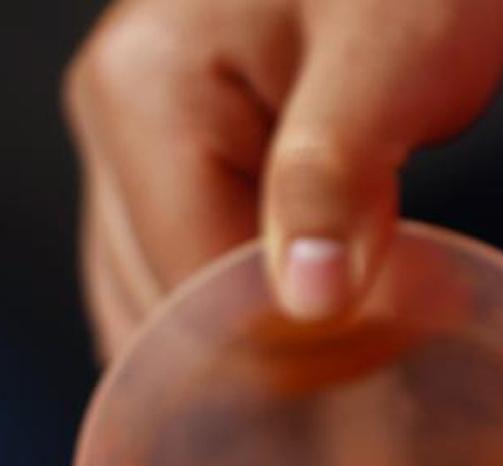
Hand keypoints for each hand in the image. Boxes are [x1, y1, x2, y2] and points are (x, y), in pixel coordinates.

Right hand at [63, 0, 502, 356]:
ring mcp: (128, 149)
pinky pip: (174, 286)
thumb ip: (336, 178)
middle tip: (367, 371)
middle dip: (260, 363)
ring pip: (155, 314)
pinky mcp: (165, 168)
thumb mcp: (390, 57)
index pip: (192, 294)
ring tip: (337, 363)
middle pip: (160, 316)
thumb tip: (303, 305)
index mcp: (143, 98)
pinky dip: (229, 330)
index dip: (284, 356)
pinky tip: (292, 347)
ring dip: (240, 358)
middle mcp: (111, 125)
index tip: (378, 363)